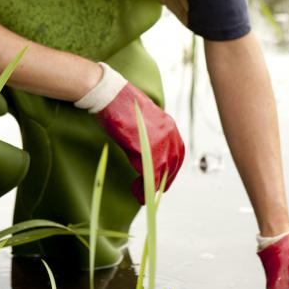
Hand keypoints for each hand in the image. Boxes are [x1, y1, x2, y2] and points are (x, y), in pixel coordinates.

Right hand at [75, 63, 184, 202]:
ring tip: (140, 193)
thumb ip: (148, 137)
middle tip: (152, 189)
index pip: (177, 153)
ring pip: (163, 173)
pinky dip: (145, 188)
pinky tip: (136, 190)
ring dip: (152, 186)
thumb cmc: (119, 105)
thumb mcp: (140, 122)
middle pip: (173, 165)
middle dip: (164, 180)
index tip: (162, 178)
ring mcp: (162, 142)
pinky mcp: (149, 150)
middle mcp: (170, 134)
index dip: (170, 169)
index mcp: (169, 125)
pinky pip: (152, 177)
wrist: (110, 95)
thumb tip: (144, 155)